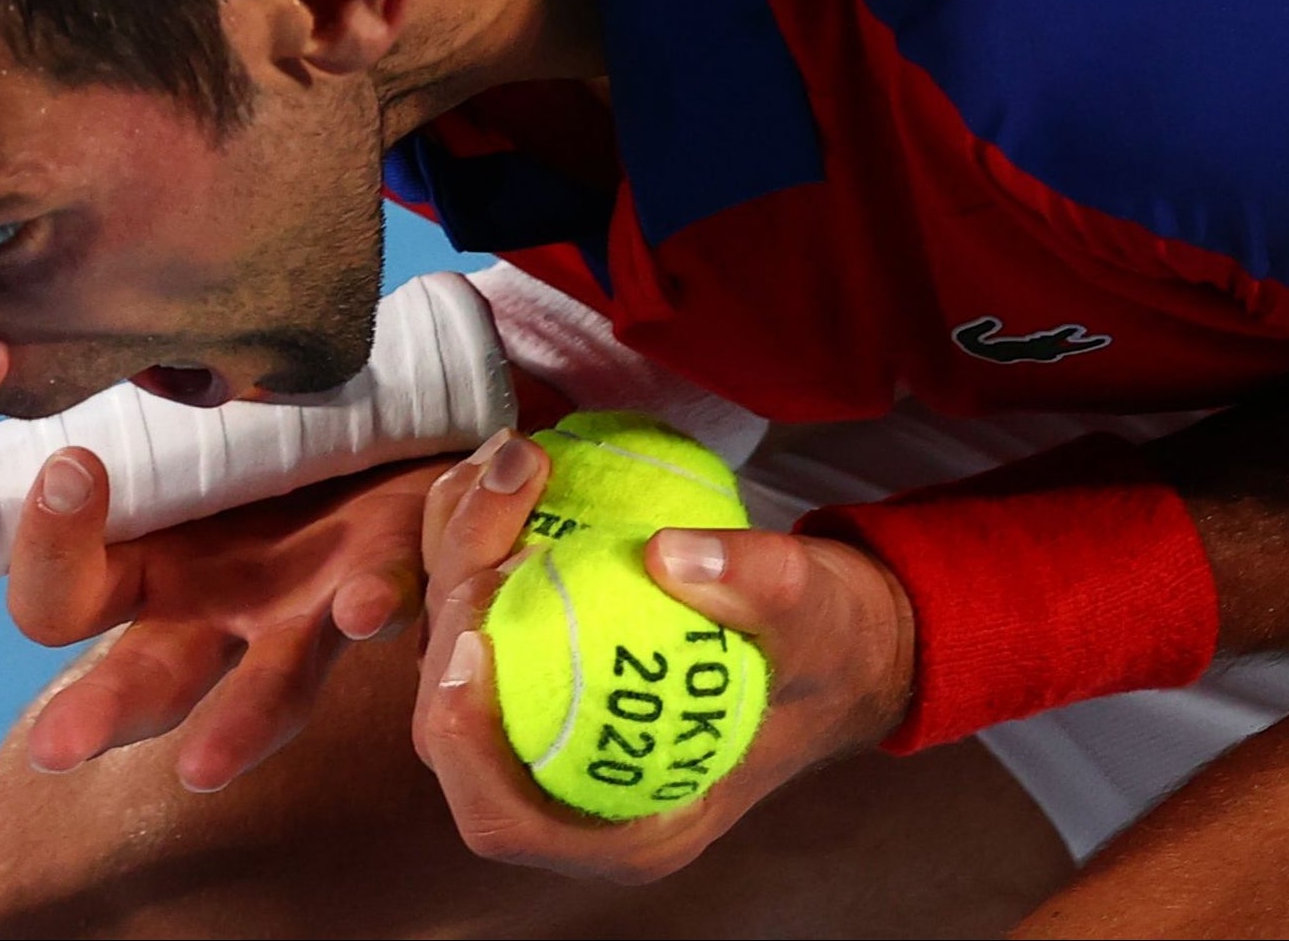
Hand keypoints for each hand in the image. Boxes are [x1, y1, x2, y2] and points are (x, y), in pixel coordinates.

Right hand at [5, 447, 447, 790]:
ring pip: (270, 690)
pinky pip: (384, 597)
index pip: (58, 602)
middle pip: (145, 681)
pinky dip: (373, 604)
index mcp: (141, 568)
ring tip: (201, 769)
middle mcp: (213, 613)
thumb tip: (30, 357)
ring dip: (237, 727)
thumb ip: (123, 424)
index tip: (71, 466)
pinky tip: (362, 609)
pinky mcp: (384, 575)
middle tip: (53, 749)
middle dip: (99, 713)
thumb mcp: (172, 426)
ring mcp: (301, 611)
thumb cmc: (251, 430)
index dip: (48, 549)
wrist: (383, 415)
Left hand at [411, 432, 915, 883]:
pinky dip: (474, 532)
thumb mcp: (820, 618)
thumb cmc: (833, 649)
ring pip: (449, 652)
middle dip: (451, 616)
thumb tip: (667, 556)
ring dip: (453, 552)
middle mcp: (568, 782)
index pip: (503, 821)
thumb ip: (760, 588)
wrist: (839, 632)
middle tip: (497, 514)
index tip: (475, 641)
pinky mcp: (538, 657)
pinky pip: (477, 606)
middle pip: (451, 728)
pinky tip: (506, 466)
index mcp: (629, 822)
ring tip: (506, 467)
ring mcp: (546, 719)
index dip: (462, 745)